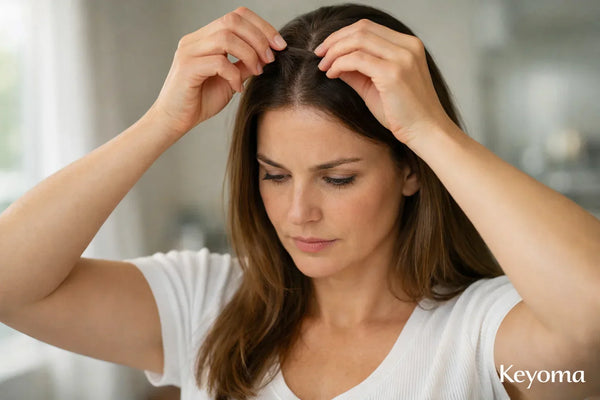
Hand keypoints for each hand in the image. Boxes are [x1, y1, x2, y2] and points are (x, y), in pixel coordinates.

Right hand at [149, 7, 286, 137]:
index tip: (279, 45)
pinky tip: (237, 88)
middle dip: (259, 38)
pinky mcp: (187, 68)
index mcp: (205, 38)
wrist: (174, 121)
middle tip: (271, 59)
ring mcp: (189, 52)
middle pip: (233, 20)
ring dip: (249, 54)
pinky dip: (234, 74)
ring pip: (226, 37)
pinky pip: (218, 62)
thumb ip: (245, 65)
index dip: (262, 26)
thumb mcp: (231, 80)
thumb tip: (268, 55)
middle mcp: (195, 40)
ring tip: (257, 71)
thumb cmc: (200, 101)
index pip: (236, 16)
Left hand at [313, 19, 454, 146]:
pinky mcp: (393, 73)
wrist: (426, 132)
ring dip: (335, 51)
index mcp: (408, 45)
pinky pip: (357, 59)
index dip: (343, 35)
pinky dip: (340, 64)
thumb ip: (357, 72)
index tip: (326, 50)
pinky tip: (332, 74)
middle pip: (362, 28)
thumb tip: (333, 63)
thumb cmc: (403, 114)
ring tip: (324, 66)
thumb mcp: (376, 87)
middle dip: (335, 40)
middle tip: (319, 55)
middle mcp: (408, 46)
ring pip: (358, 40)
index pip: (369, 27)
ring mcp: (402, 58)